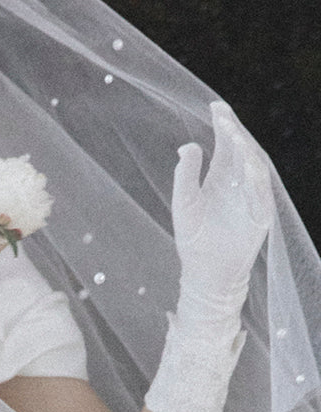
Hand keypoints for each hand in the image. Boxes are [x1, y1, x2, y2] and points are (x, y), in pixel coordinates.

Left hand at [172, 101, 274, 306]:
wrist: (205, 273)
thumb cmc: (194, 240)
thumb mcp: (183, 205)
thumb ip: (184, 177)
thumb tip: (187, 146)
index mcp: (220, 176)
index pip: (225, 144)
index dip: (222, 124)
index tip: (214, 106)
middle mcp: (238, 183)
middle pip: (241, 150)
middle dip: (234, 132)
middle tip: (222, 117)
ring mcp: (250, 198)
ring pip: (254, 167)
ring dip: (245, 151)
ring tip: (233, 136)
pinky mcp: (259, 216)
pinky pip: (260, 194)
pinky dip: (254, 179)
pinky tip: (245, 165)